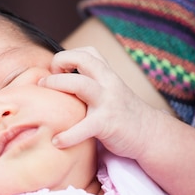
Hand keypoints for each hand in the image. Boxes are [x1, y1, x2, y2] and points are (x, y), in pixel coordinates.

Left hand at [40, 46, 160, 159]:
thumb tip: (57, 82)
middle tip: (44, 83)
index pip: (86, 52)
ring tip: (44, 99)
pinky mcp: (107, 124)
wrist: (150, 134)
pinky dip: (67, 135)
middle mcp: (108, 83)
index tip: (56, 73)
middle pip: (82, 59)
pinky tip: (57, 142)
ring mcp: (108, 102)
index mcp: (106, 75)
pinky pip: (83, 127)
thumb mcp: (108, 91)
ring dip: (57, 85)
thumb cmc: (121, 113)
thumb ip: (89, 83)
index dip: (67, 57)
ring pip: (80, 84)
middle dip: (59, 64)